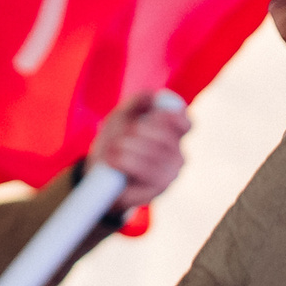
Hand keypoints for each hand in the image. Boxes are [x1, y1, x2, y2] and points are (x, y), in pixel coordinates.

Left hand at [91, 91, 190, 208]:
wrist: (99, 174)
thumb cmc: (115, 142)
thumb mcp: (123, 116)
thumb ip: (140, 101)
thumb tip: (155, 96)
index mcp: (173, 135)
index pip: (187, 124)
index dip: (174, 116)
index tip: (153, 115)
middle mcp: (178, 155)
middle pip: (165, 136)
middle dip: (138, 131)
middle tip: (119, 135)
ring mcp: (171, 173)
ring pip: (155, 153)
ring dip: (127, 147)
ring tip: (112, 148)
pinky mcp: (160, 188)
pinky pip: (146, 170)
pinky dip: (126, 162)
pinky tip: (114, 162)